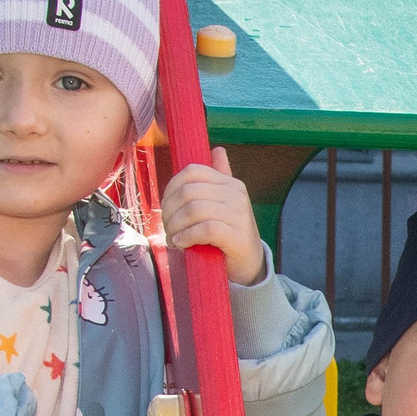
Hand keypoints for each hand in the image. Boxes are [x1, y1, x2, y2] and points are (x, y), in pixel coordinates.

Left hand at [160, 149, 266, 285]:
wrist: (250, 265)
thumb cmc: (229, 234)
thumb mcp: (223, 204)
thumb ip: (219, 177)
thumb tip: (218, 149)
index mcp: (230, 183)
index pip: (192, 172)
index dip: (171, 188)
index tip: (166, 208)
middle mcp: (236, 194)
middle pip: (189, 192)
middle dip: (170, 211)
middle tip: (167, 228)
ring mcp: (239, 215)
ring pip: (194, 210)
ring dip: (176, 226)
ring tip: (173, 238)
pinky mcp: (238, 236)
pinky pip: (205, 229)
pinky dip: (188, 237)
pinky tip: (182, 244)